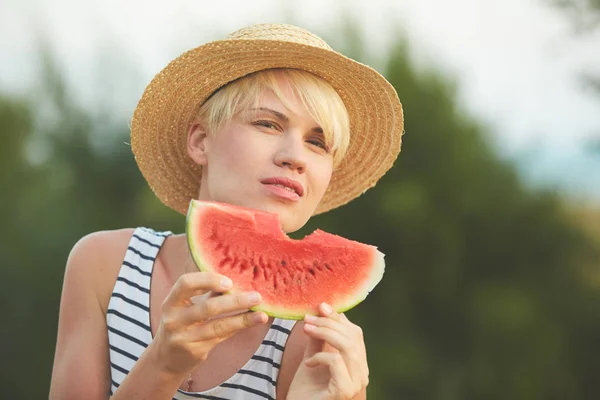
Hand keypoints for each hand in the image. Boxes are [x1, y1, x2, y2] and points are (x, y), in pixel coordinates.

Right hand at [149, 272, 267, 376]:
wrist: (166, 360)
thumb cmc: (182, 325)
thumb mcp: (186, 307)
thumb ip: (207, 292)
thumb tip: (236, 277)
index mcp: (171, 302)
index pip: (185, 283)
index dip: (208, 279)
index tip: (229, 282)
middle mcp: (174, 320)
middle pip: (207, 307)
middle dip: (235, 301)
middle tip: (256, 296)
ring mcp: (184, 337)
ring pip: (218, 325)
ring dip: (242, 318)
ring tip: (262, 313)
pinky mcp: (195, 351)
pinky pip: (221, 336)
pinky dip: (238, 327)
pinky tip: (253, 322)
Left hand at [287, 303, 368, 399]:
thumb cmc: (306, 388)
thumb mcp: (313, 355)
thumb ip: (319, 337)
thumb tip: (322, 309)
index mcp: (358, 363)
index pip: (355, 333)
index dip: (338, 317)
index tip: (320, 306)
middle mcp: (362, 373)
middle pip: (353, 337)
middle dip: (329, 323)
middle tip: (307, 318)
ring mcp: (356, 383)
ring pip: (347, 347)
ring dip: (325, 333)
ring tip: (306, 329)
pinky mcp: (345, 391)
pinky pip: (336, 361)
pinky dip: (320, 356)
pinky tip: (308, 362)